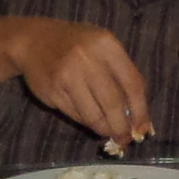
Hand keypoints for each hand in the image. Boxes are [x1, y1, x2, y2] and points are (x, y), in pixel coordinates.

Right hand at [8, 17, 153, 151]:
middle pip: (113, 103)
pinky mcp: (52, 91)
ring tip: (109, 133)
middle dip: (122, 126)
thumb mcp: (103, 48)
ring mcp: (67, 75)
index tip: (143, 128)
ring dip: (104, 129)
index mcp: (106, 45)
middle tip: (125, 138)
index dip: (140, 110)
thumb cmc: (78, 45)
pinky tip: (90, 121)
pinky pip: (76, 115)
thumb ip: (122, 75)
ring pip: (93, 114)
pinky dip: (86, 122)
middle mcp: (87, 58)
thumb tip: (137, 115)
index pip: (132, 83)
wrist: (34, 40)